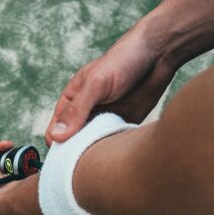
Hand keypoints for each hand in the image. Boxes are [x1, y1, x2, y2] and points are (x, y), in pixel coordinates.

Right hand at [45, 21, 176, 144]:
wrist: (158, 54)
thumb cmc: (123, 61)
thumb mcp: (96, 84)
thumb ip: (76, 110)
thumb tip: (56, 136)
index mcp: (71, 102)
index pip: (55, 132)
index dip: (58, 146)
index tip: (68, 156)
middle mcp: (85, 114)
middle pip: (72, 144)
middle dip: (77, 155)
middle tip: (88, 160)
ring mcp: (103, 121)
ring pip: (92, 147)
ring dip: (96, 154)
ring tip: (104, 154)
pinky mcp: (122, 126)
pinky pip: (112, 145)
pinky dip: (113, 151)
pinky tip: (118, 151)